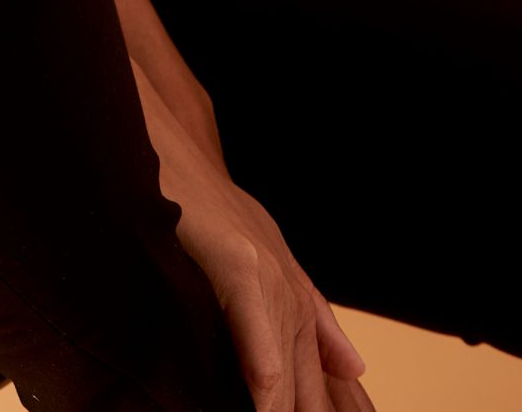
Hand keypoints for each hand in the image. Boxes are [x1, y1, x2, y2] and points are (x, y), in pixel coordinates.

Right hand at [132, 71, 376, 411]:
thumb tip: (356, 364)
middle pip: (313, 384)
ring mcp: (266, 274)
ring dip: (293, 409)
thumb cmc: (197, 200)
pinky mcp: (238, 260)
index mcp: (293, 295)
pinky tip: (268, 401)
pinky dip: (266, 370)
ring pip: (291, 367)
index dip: (340, 410)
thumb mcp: (259, 257)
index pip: (328, 380)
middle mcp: (289, 289)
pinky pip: (258, 328)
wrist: (165, 136)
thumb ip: (309, 314)